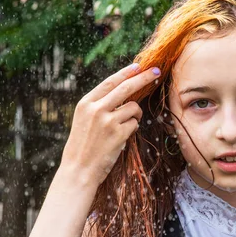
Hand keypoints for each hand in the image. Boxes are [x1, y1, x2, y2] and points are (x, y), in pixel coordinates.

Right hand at [61, 63, 160, 184]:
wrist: (78, 170)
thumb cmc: (82, 146)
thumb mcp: (83, 120)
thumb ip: (99, 105)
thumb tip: (123, 92)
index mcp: (85, 103)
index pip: (110, 82)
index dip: (126, 73)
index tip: (139, 66)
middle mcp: (96, 109)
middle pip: (126, 87)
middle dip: (144, 78)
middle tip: (156, 72)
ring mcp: (108, 121)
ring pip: (134, 108)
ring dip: (135, 115)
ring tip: (123, 127)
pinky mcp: (118, 134)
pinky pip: (135, 124)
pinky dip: (132, 129)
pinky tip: (120, 138)